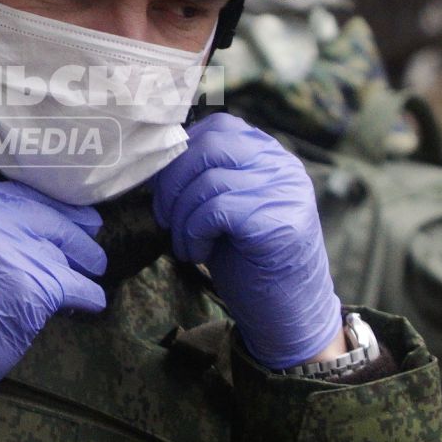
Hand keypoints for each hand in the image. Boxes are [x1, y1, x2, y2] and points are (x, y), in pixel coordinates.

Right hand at [0, 180, 107, 412]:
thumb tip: (23, 226)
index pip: (16, 194)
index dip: (45, 204)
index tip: (63, 211)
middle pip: (45, 216)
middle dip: (74, 228)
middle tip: (91, 233)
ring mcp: (12, 252)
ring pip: (64, 250)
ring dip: (83, 261)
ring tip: (93, 268)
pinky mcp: (35, 288)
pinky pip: (77, 287)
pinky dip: (88, 296)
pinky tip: (91, 301)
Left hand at [150, 113, 341, 368]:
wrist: (286, 314)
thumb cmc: (248, 261)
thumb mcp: (223, 209)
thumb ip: (204, 177)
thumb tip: (155, 158)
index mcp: (270, 155)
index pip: (218, 127)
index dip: (180, 154)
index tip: (165, 190)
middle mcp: (283, 165)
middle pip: (210, 146)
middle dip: (172, 183)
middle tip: (165, 218)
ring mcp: (286, 191)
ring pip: (209, 180)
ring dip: (181, 217)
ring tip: (184, 244)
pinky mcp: (280, 222)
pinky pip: (217, 210)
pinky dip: (194, 232)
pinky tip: (198, 253)